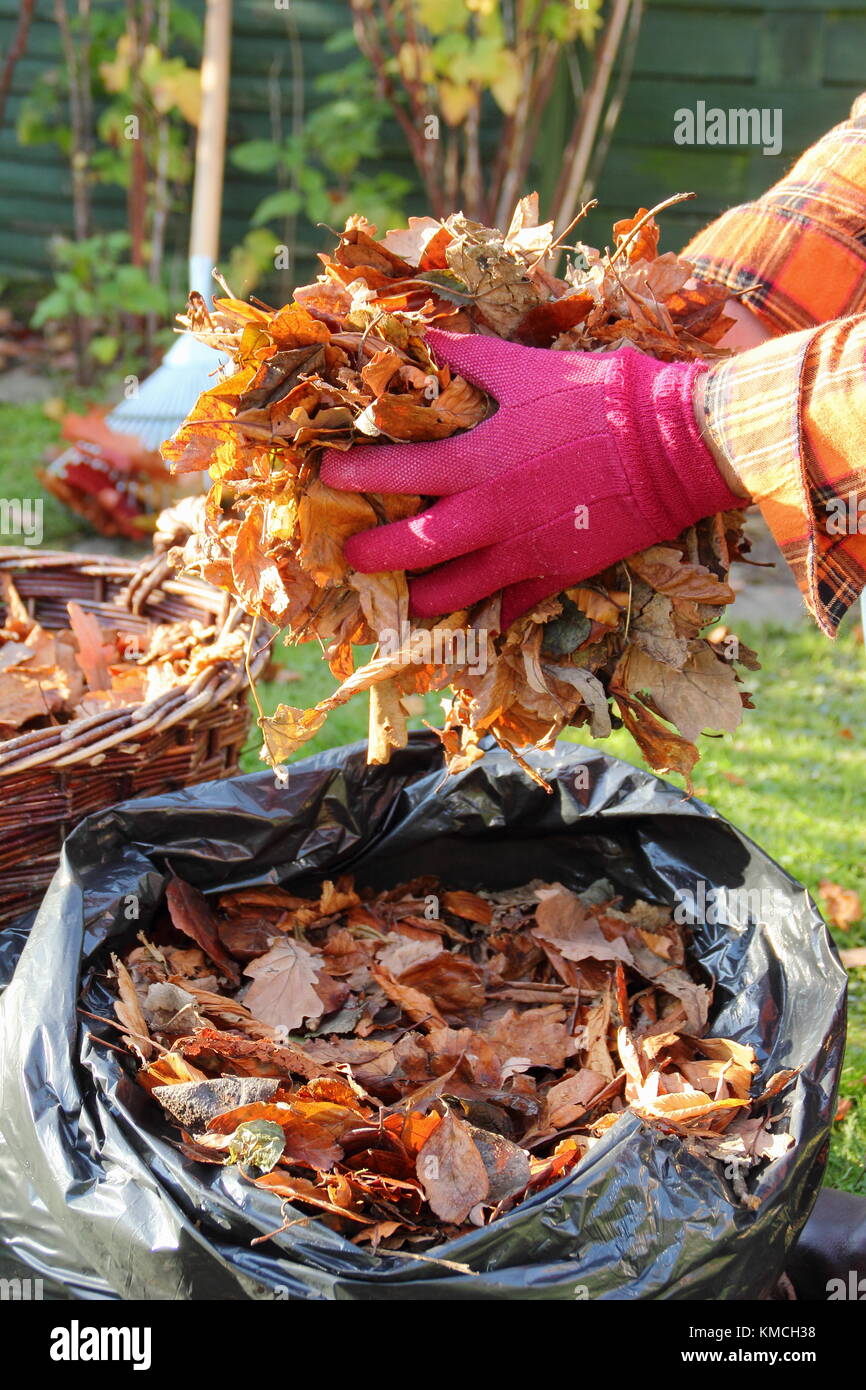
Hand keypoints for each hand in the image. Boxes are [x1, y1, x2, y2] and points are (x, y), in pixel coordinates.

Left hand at [320, 329, 748, 629]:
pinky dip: (486, 612)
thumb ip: (468, 359)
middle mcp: (488, 517)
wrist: (674, 445)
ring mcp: (521, 553)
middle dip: (372, 556)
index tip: (329, 477)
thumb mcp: (527, 367)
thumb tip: (424, 336)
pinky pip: (508, 608)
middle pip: (410, 551)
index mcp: (474, 462)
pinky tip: (472, 612)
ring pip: (452, 594)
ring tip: (406, 594)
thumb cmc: (599, 396)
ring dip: (421, 596)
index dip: (353, 476)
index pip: (393, 473)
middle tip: (350, 557)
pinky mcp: (556, 575)